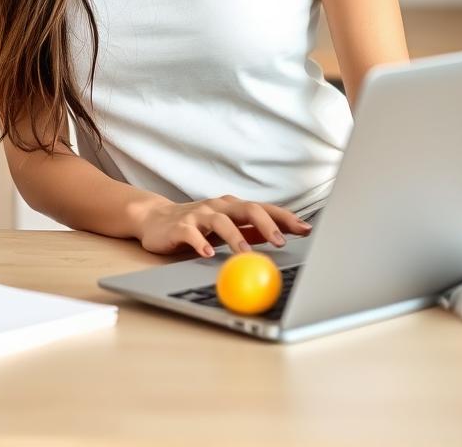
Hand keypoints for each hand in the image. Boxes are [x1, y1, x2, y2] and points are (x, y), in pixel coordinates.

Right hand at [134, 194, 312, 257]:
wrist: (155, 219)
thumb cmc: (197, 224)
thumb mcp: (226, 226)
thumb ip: (250, 231)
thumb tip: (282, 237)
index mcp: (232, 207)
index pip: (264, 209)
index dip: (285, 218)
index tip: (306, 229)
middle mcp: (218, 207)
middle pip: (247, 210)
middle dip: (267, 225)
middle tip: (281, 243)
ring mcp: (198, 215)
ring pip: (220, 222)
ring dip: (235, 237)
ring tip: (246, 254)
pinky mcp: (179, 227)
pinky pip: (191, 233)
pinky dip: (200, 243)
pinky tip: (207, 253)